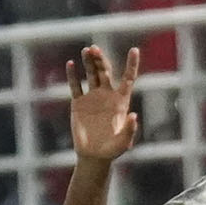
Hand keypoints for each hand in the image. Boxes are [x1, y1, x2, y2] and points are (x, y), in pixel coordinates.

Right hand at [66, 45, 140, 161]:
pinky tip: (71, 64)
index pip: (128, 78)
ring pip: (91, 74)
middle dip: (101, 59)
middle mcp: (107, 95)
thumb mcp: (124, 142)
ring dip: (89, 62)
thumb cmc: (112, 150)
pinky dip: (72, 75)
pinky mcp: (78, 103)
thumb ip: (130, 130)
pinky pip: (75, 86)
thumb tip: (134, 116)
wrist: (94, 156)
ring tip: (86, 50)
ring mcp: (92, 98)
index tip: (134, 50)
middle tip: (95, 49)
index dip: (132, 64)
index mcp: (121, 101)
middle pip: (105, 72)